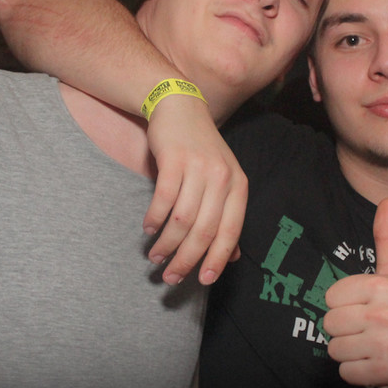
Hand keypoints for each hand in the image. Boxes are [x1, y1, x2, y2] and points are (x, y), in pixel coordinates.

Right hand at [144, 94, 247, 285]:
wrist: (181, 107)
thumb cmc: (202, 151)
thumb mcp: (223, 181)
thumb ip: (227, 216)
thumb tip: (233, 258)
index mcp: (239, 185)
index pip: (231, 231)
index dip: (217, 259)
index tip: (204, 281)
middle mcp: (223, 177)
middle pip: (204, 230)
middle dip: (186, 259)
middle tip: (171, 277)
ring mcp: (199, 167)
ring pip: (182, 219)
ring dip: (166, 243)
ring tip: (155, 256)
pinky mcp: (175, 159)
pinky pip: (164, 198)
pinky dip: (155, 218)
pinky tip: (148, 229)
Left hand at [324, 197, 387, 387]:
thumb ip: (386, 238)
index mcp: (382, 286)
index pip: (330, 297)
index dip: (344, 306)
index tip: (366, 309)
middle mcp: (384, 314)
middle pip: (328, 323)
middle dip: (344, 331)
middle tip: (368, 331)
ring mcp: (384, 344)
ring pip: (334, 349)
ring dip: (349, 352)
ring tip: (371, 347)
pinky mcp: (382, 371)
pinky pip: (344, 372)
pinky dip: (356, 373)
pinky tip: (375, 364)